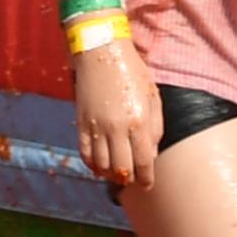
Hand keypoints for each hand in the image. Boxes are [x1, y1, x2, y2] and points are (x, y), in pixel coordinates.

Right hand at [73, 43, 163, 190]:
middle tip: (133, 179)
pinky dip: (92, 164)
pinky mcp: (82, 122)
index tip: (148, 185)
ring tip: (117, 172)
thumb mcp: (153, 96)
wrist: (101, 50)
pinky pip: (84, 153)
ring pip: (101, 165)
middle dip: (129, 179)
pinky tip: (99, 165)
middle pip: (122, 169)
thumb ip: (155, 127)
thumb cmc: (132, 71)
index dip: (146, 178)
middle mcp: (117, 127)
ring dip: (110, 174)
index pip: (143, 162)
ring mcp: (96, 126)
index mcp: (139, 120)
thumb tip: (150, 154)